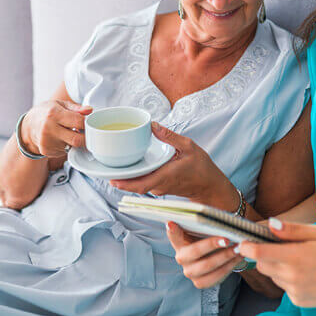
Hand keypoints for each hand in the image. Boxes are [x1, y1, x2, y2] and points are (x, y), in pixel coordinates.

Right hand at [22, 100, 91, 157]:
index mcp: (53, 114)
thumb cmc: (47, 112)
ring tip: (69, 133)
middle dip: (85, 137)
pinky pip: (65, 152)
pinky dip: (67, 146)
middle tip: (85, 132)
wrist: (29, 125)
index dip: (87, 123)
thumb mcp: (60, 104)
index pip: (79, 121)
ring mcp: (47, 142)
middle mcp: (49, 129)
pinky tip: (61, 139)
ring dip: (75, 141)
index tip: (88, 123)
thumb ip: (76, 108)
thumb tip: (89, 110)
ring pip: (72, 147)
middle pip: (77, 139)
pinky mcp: (47, 151)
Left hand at [111, 122, 237, 208]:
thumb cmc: (202, 168)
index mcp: (165, 176)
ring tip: (114, 166)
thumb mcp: (189, 147)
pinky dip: (135, 178)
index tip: (111, 179)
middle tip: (104, 170)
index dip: (125, 183)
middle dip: (119, 180)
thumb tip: (153, 126)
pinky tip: (130, 167)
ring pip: (138, 185)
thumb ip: (170, 137)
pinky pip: (144, 184)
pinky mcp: (160, 188)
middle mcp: (159, 185)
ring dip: (126, 178)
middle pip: (134, 186)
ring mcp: (159, 189)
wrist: (210, 186)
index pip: (141, 184)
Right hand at [165, 221, 243, 287]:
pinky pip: (215, 276)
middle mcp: (181, 258)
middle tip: (227, 239)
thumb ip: (204, 223)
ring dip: (226, 256)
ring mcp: (189, 272)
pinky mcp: (200, 282)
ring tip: (238, 248)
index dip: (172, 230)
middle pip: (195, 251)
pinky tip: (238, 258)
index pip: (173, 234)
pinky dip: (229, 266)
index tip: (172, 222)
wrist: (215, 256)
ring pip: (208, 265)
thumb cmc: (208, 238)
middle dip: (212, 244)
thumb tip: (212, 216)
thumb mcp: (204, 230)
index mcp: (179, 242)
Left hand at [236, 219, 315, 307]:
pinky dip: (288, 280)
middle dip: (265, 256)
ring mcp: (295, 291)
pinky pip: (284, 287)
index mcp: (296, 257)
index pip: (259, 253)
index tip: (243, 242)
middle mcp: (293, 276)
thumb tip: (269, 224)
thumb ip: (291, 229)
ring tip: (300, 261)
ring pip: (273, 276)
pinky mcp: (299, 300)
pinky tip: (306, 274)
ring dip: (278, 268)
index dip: (247, 247)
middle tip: (281, 248)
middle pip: (262, 265)